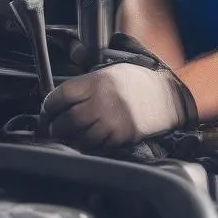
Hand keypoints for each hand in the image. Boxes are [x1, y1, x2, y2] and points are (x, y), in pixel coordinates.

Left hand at [40, 34, 197, 148]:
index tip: (48, 110)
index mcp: (97, 82)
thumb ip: (88, 83)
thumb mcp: (112, 71)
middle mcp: (102, 102)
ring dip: (70, 140)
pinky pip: (95, 147)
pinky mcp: (120, 138)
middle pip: (66, 121)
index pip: (60, 96)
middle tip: (54, 127)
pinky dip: (87, 146)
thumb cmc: (139, 82)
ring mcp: (111, 122)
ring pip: (78, 138)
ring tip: (68, 137)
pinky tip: (86, 141)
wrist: (168, 96)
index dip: (49, 106)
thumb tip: (64, 97)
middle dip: (55, 127)